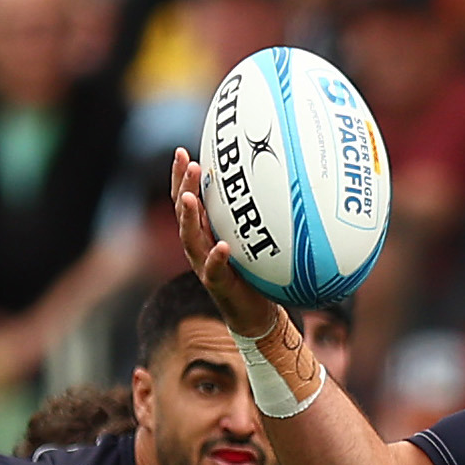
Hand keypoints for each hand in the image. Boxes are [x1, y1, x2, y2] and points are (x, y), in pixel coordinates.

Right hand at [169, 148, 284, 339]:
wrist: (254, 313)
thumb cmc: (256, 271)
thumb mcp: (254, 237)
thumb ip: (257, 213)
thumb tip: (282, 178)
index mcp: (206, 230)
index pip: (187, 198)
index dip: (181, 176)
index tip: (182, 151)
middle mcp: (199, 245)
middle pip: (183, 212)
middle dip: (184, 187)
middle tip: (191, 165)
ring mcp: (204, 265)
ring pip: (190, 239)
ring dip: (189, 217)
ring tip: (190, 198)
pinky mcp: (217, 285)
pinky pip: (214, 270)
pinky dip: (216, 258)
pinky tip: (222, 246)